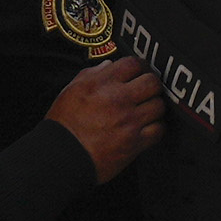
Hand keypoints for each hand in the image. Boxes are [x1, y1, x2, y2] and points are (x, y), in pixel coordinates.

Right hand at [51, 52, 163, 176]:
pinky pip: (159, 129)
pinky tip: (146, 128)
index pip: (133, 63)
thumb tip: (109, 65)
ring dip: (154, 107)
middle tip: (146, 91)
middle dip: (151, 85)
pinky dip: (155, 128)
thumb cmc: (63, 125)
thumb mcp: (71, 91)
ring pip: (158, 105)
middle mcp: (117, 99)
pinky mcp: (134, 142)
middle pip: (152, 82)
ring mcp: (128, 121)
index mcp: (101, 84)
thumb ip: (91, 74)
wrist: (61, 157)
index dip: (139, 67)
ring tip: (145, 111)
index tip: (139, 72)